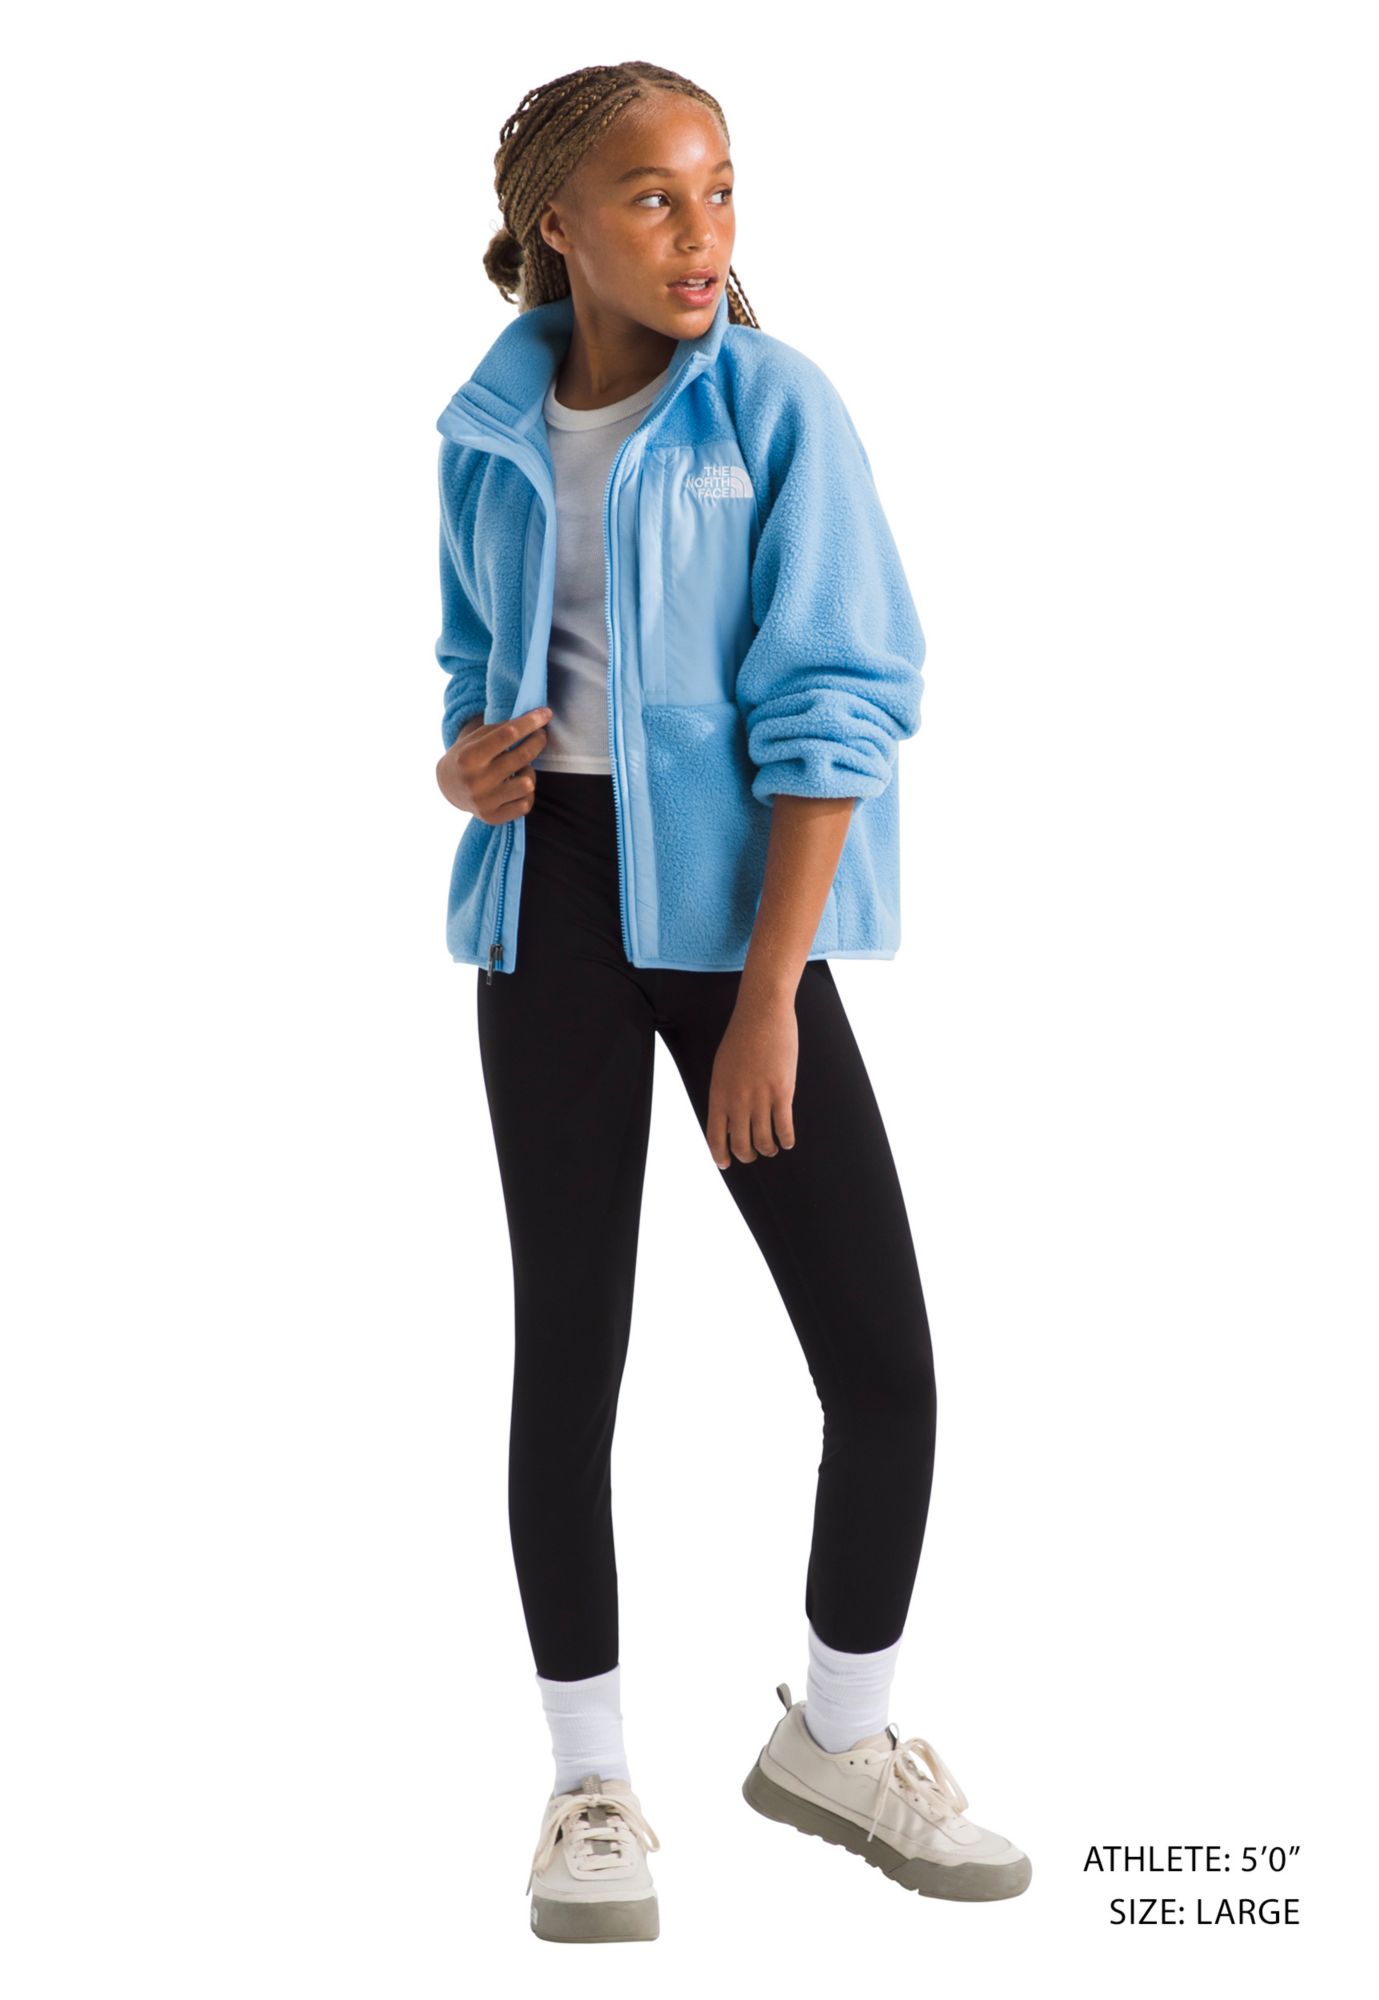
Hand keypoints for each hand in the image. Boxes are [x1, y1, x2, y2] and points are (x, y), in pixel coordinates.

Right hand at [436, 706, 551, 820]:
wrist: (449, 787)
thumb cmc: (469, 756)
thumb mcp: (477, 738)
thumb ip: (502, 729)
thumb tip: (538, 718)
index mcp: (469, 757)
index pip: (508, 734)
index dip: (530, 722)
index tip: (546, 713)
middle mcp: (475, 781)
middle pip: (522, 756)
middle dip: (538, 741)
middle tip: (541, 735)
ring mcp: (484, 802)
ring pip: (527, 784)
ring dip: (530, 771)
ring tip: (523, 767)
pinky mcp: (492, 818)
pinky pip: (525, 804)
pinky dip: (527, 793)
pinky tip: (519, 786)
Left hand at [707, 991, 797, 1167]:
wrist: (762, 1014)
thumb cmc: (741, 1037)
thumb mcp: (722, 1067)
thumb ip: (724, 1093)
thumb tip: (730, 1117)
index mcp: (719, 1094)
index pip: (715, 1136)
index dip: (720, 1155)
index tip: (726, 1164)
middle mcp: (737, 1100)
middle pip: (741, 1144)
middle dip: (748, 1155)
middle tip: (754, 1154)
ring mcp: (760, 1097)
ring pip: (764, 1141)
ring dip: (769, 1149)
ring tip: (773, 1148)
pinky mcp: (782, 1092)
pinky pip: (784, 1128)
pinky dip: (786, 1140)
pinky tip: (787, 1141)